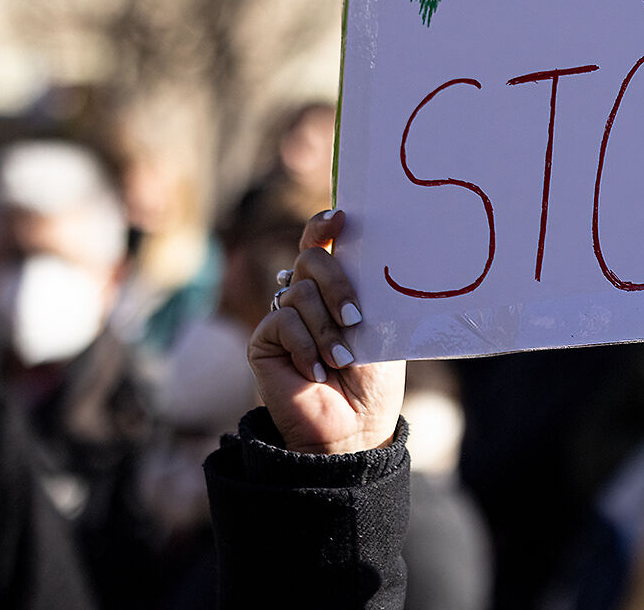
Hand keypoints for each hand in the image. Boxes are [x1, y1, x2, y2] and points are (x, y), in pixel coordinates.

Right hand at [248, 210, 403, 454]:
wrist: (353, 426)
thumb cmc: (373, 379)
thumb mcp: (380, 328)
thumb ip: (367, 293)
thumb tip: (369, 255)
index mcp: (336, 287)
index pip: (320, 242)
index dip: (323, 225)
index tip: (341, 218)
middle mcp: (306, 295)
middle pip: (310, 258)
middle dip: (337, 284)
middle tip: (356, 319)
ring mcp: (282, 316)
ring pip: (299, 292)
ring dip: (326, 328)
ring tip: (342, 360)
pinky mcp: (263, 341)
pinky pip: (282, 321)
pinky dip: (305, 346)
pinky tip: (316, 372)